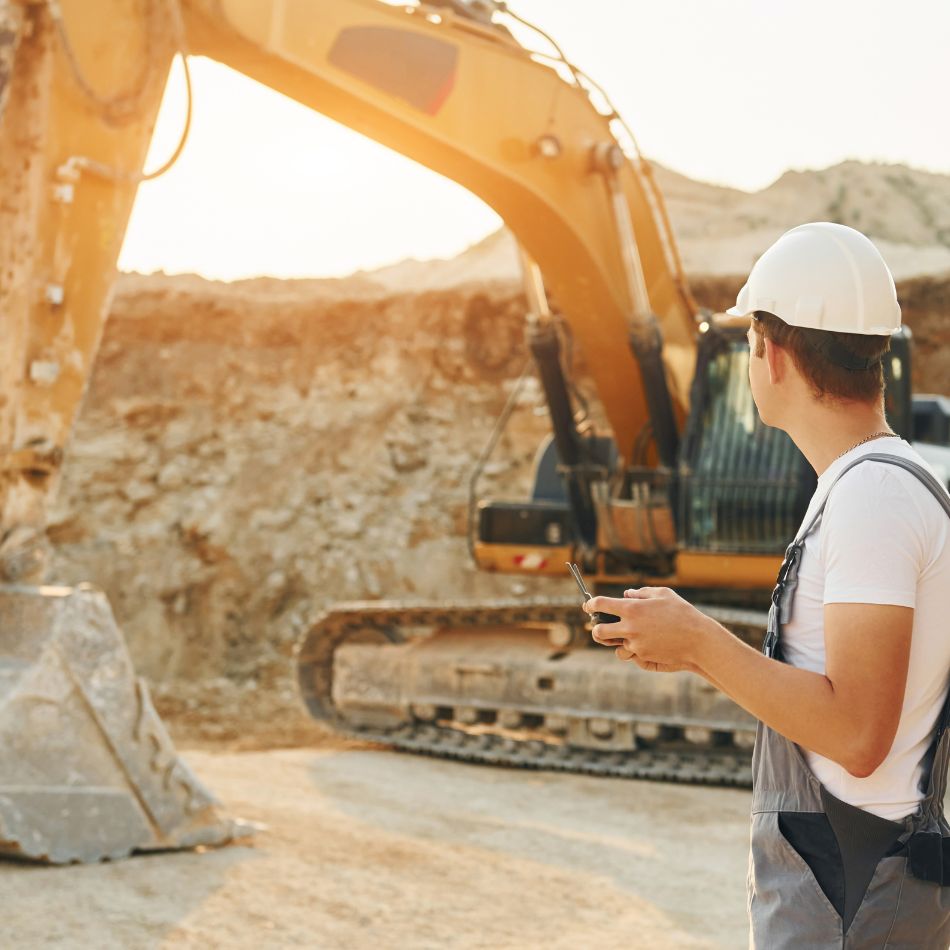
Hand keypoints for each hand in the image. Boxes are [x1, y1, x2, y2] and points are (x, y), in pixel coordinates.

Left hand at [583, 587, 713, 672]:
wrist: (699, 640)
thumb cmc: (682, 613)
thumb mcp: (663, 594)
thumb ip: (641, 593)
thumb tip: (626, 594)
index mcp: (632, 609)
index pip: (600, 604)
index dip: (591, 605)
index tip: (588, 606)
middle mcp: (630, 627)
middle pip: (598, 631)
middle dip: (596, 629)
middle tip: (600, 626)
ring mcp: (635, 644)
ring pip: (615, 645)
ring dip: (617, 641)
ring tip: (628, 634)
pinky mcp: (643, 656)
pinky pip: (631, 653)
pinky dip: (634, 649)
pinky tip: (646, 642)